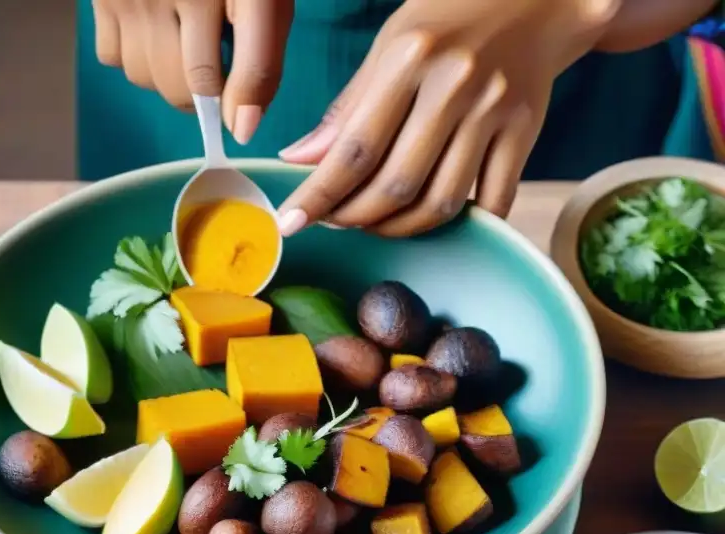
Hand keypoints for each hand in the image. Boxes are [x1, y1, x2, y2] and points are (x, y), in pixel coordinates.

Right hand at [93, 0, 293, 143]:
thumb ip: (261, 61)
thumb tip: (243, 128)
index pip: (251, 66)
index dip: (244, 106)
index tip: (239, 127)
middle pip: (190, 87)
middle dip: (205, 95)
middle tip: (213, 65)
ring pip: (147, 79)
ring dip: (167, 77)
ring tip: (182, 39)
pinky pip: (113, 58)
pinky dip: (133, 56)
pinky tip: (151, 25)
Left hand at [276, 0, 619, 236]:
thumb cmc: (448, 21)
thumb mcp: (388, 47)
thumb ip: (347, 108)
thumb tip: (299, 161)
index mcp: (408, 58)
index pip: (354, 149)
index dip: (319, 195)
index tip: (290, 224)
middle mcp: (454, 85)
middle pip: (396, 185)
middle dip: (355, 218)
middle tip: (335, 223)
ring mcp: (495, 110)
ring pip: (440, 202)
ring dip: (400, 229)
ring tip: (377, 224)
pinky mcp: (526, 130)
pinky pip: (492, 202)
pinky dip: (461, 226)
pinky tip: (431, 222)